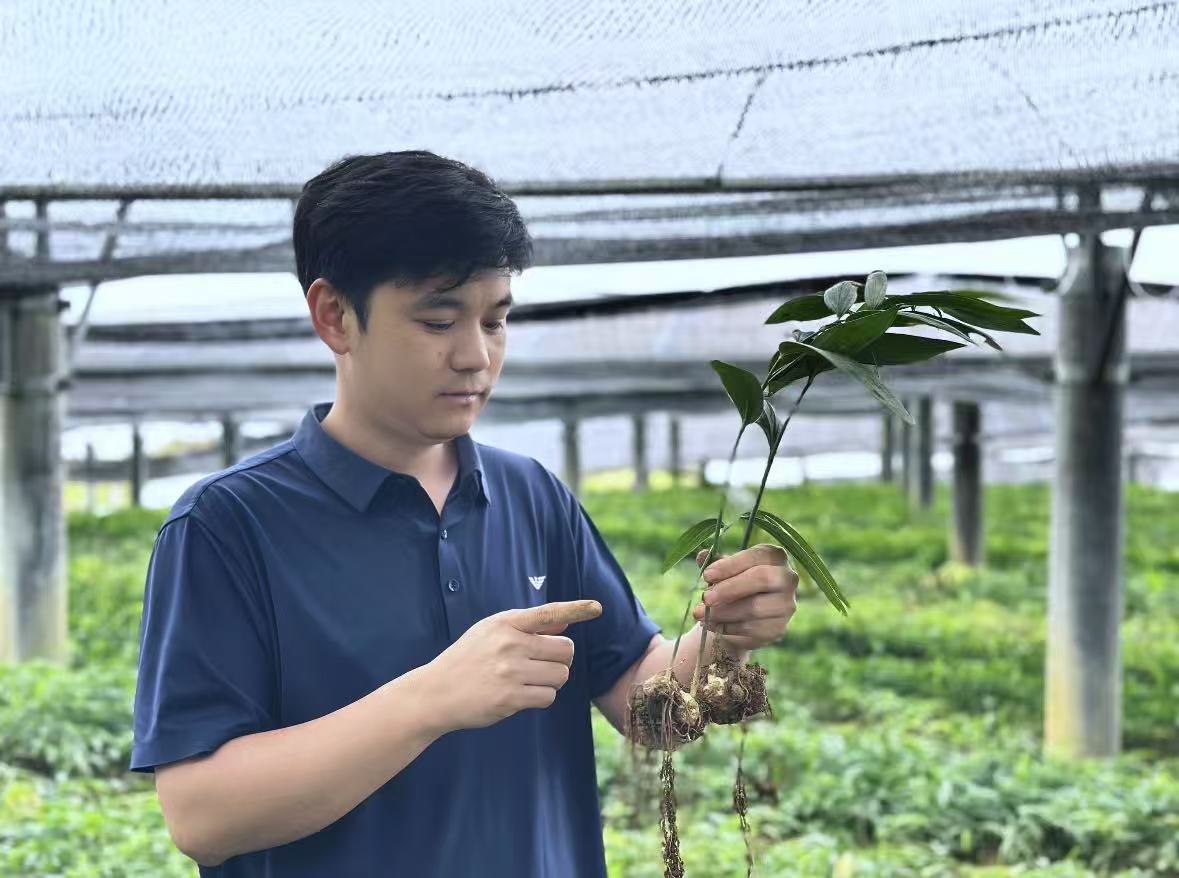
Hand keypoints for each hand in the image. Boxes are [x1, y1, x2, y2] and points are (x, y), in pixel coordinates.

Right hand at [427, 600, 601, 731]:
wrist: (436, 692)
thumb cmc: (468, 659)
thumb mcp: (491, 632)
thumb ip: (528, 628)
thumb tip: (564, 625)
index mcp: (506, 623)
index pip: (548, 613)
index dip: (576, 609)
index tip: (596, 608)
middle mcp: (510, 644)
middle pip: (565, 650)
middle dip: (560, 659)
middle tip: (541, 664)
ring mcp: (511, 672)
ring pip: (561, 675)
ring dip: (552, 680)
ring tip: (528, 680)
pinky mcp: (511, 698)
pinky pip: (548, 697)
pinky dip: (541, 698)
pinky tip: (520, 695)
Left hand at [691, 544, 797, 651]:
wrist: (743, 616)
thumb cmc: (734, 583)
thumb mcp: (724, 569)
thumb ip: (714, 561)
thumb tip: (702, 555)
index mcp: (775, 556)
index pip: (756, 556)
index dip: (730, 565)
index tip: (707, 575)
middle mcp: (787, 578)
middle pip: (762, 579)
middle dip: (729, 589)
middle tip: (705, 598)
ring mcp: (786, 605)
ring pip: (755, 608)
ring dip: (723, 612)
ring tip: (700, 614)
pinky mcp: (778, 628)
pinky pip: (751, 628)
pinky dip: (727, 627)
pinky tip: (710, 624)